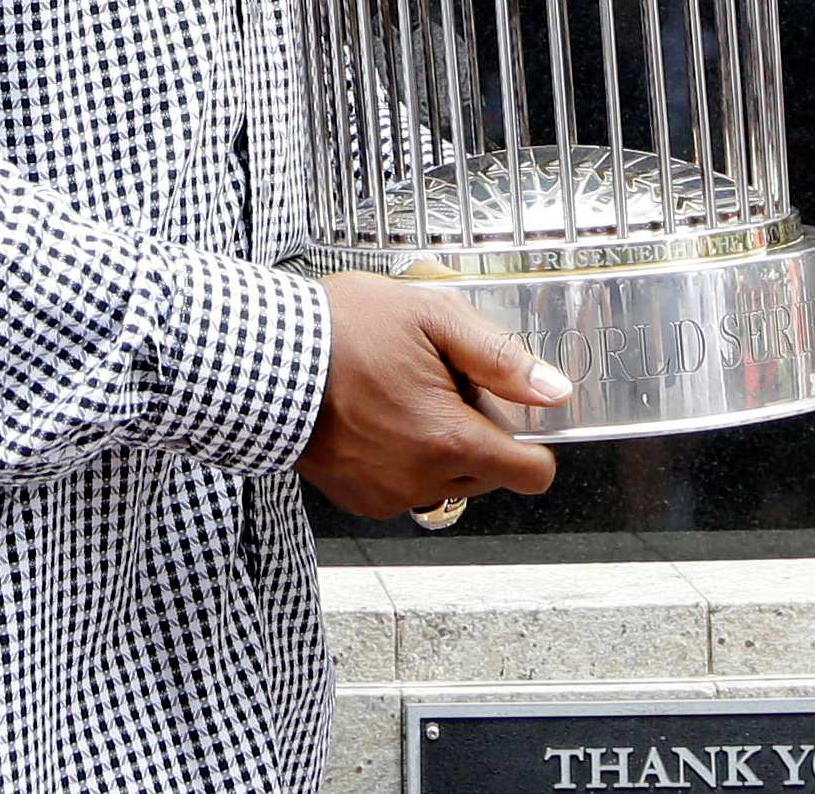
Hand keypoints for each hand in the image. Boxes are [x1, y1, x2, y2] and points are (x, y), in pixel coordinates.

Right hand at [297, 272, 572, 518]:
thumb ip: (501, 356)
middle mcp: (419, 479)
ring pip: (446, 481)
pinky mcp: (356, 497)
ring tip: (403, 396)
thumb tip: (553, 389)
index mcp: (449, 439)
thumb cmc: (339, 329)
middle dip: (478, 433)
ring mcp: (385, 493)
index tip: (513, 413)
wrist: (261, 354)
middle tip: (442, 384)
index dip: (533, 443)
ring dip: (440, 447)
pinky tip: (377, 416)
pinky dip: (401, 458)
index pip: (531, 474)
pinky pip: (403, 486)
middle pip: (488, 474)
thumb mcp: (432, 316)